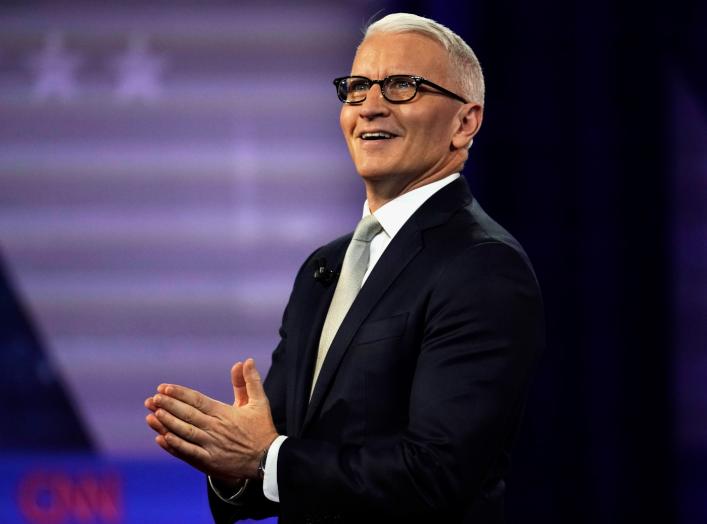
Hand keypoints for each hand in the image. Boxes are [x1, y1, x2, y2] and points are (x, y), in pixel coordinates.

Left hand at [144, 358, 278, 482]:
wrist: (268, 460)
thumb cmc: (261, 429)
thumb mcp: (259, 402)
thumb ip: (249, 381)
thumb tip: (245, 361)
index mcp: (225, 413)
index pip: (198, 400)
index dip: (180, 394)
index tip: (164, 388)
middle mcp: (215, 428)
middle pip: (187, 415)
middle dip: (168, 406)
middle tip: (152, 398)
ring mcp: (211, 446)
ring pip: (184, 433)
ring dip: (167, 424)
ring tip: (152, 414)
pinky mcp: (209, 461)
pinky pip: (188, 453)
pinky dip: (174, 446)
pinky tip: (161, 438)